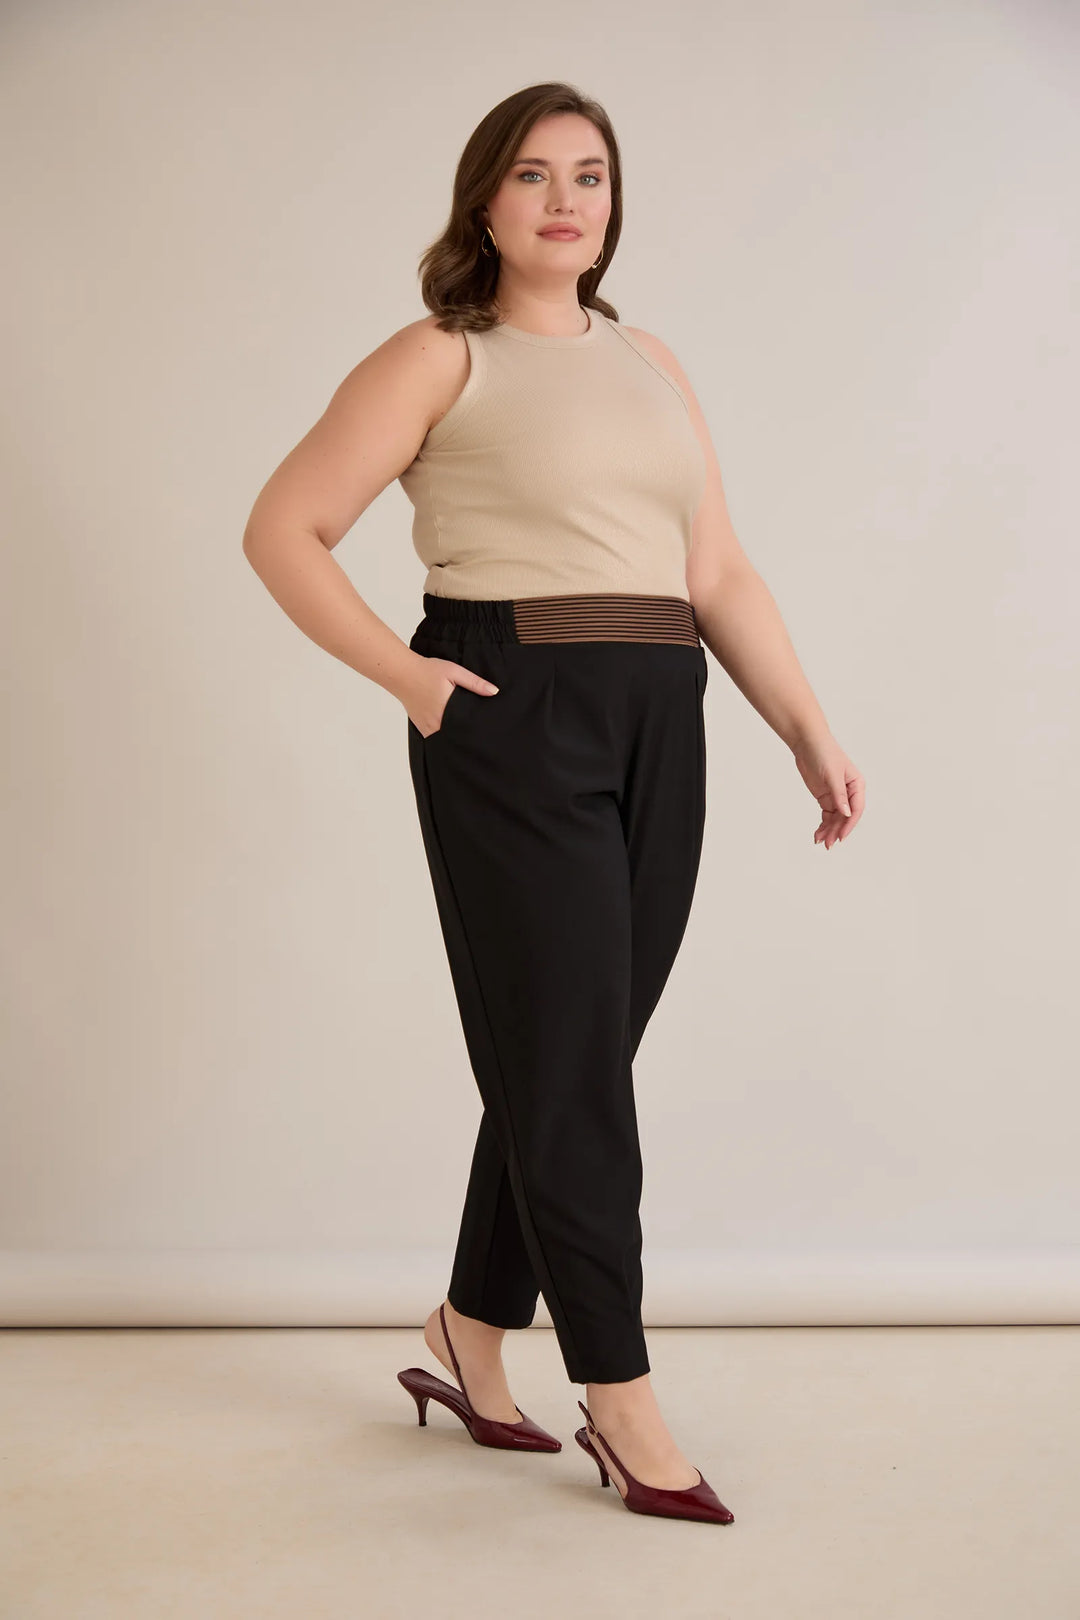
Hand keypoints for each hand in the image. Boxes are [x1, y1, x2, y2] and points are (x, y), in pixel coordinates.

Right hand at [405, 655, 498, 739]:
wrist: (402, 673)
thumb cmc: (427, 671)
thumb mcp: (454, 672)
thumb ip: (475, 683)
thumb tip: (494, 692)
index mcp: (446, 711)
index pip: (467, 729)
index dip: (477, 732)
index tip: (487, 733)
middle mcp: (435, 724)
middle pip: (457, 737)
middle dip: (468, 737)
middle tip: (482, 737)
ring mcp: (427, 728)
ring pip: (446, 740)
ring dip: (456, 738)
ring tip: (469, 736)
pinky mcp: (421, 728)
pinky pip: (436, 738)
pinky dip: (444, 736)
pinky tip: (452, 731)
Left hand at [792, 734, 864, 848]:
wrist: (807, 743)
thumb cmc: (823, 752)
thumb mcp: (832, 774)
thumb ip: (839, 794)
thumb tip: (846, 814)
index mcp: (857, 784)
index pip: (856, 808)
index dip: (849, 824)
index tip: (841, 836)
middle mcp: (849, 792)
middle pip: (845, 816)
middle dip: (837, 830)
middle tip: (828, 843)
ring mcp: (837, 795)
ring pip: (836, 818)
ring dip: (829, 830)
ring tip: (820, 842)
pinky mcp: (825, 797)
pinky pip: (827, 815)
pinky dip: (823, 825)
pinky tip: (817, 834)